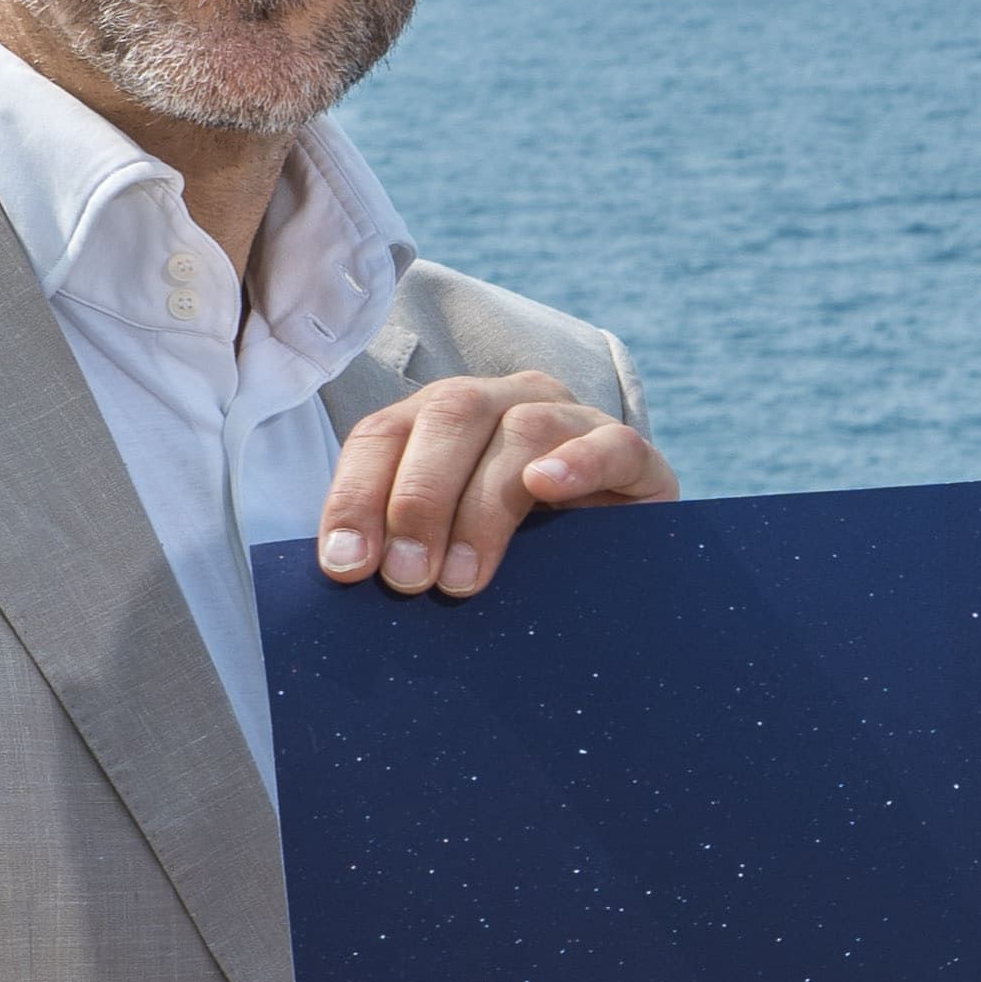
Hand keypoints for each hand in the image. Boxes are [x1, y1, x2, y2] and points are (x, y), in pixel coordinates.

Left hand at [319, 369, 672, 596]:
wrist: (619, 567)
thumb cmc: (518, 559)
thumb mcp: (448, 547)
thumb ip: (403, 546)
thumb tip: (349, 575)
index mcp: (442, 419)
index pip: (384, 433)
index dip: (357, 494)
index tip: (347, 566)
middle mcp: (503, 402)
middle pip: (451, 416)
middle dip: (418, 500)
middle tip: (406, 578)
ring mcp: (571, 419)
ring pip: (523, 429)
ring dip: (483, 506)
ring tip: (464, 577)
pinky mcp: (633, 453)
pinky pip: (612, 443)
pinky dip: (579, 462)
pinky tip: (547, 488)